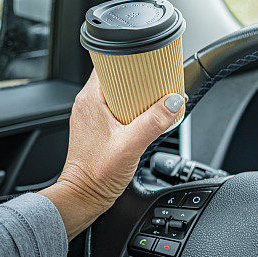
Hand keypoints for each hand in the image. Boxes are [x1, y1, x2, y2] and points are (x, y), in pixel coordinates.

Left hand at [39, 70, 184, 239]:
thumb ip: (154, 122)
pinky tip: (146, 117)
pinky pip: (118, 108)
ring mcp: (91, 116)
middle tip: (159, 81)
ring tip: (156, 99)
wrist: (83, 197)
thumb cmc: (96, 174)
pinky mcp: (97, 128)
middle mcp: (88, 104)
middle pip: (117, 77)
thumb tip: (174, 102)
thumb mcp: (131, 145)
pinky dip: (133, 108)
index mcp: (90, 100)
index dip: (128, 59)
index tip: (147, 60)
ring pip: (118, 93)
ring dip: (137, 95)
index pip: (108, 64)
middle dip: (139, 78)